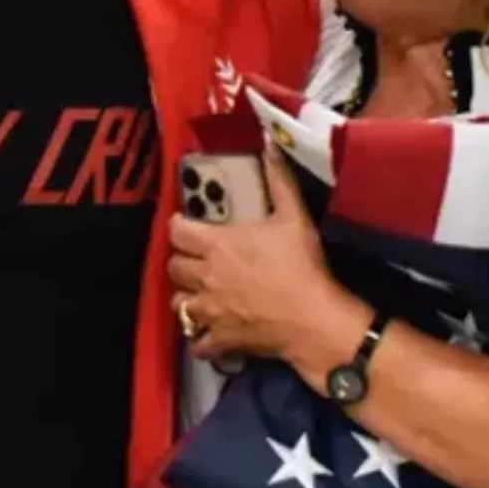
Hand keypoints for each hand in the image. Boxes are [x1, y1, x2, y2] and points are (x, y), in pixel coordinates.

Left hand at [164, 147, 364, 372]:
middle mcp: (204, 276)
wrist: (314, 319)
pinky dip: (199, 337)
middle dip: (183, 261)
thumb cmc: (302, 266)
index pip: (175, 231)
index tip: (189, 226)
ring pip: (178, 303)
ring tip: (202, 293)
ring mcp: (208, 310)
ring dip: (187, 296)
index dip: (180, 227)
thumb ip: (279, 181)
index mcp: (216, 245)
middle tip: (199, 259)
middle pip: (174, 266)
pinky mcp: (219, 338)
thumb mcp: (295, 217)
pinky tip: (209, 331)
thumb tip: (271, 146)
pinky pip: (196, 341)